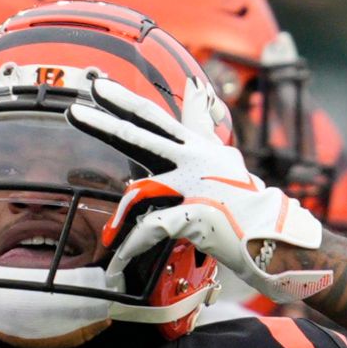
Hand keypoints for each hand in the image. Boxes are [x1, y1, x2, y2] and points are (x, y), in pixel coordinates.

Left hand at [68, 76, 332, 303]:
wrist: (274, 234)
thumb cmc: (243, 198)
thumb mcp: (223, 155)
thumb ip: (202, 125)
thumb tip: (196, 85)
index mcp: (194, 146)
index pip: (153, 116)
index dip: (123, 99)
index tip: (95, 83)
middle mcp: (192, 160)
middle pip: (140, 135)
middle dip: (103, 122)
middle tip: (72, 110)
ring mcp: (193, 187)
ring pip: (141, 193)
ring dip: (119, 221)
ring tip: (107, 241)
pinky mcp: (194, 215)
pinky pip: (151, 231)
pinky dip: (131, 250)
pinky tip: (117, 263)